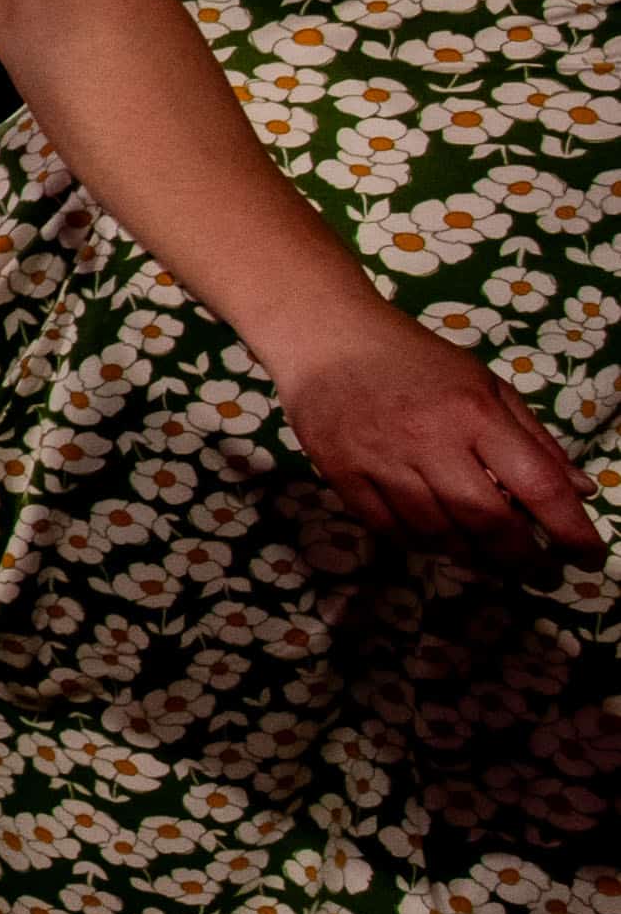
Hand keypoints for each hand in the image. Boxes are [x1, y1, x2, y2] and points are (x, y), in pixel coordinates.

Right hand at [273, 309, 603, 559]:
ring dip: (471, 556)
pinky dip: (419, 544)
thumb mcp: (487, 386)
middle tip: (540, 574)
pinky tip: (436, 540)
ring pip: (436, 533)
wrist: (327, 339)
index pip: (536, 483)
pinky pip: (387, 528)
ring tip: (489, 559)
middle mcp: (430, 438)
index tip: (587, 556)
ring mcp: (381, 458)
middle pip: (487, 519)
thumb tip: (580, 492)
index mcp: (475, 412)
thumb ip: (534, 440)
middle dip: (522, 557)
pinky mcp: (341, 472)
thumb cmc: (417, 360)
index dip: (569, 528)